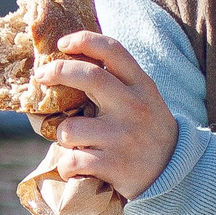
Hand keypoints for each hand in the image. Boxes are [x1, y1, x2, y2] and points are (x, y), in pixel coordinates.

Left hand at [32, 32, 175, 200]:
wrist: (174, 173)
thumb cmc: (147, 131)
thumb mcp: (145, 99)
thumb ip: (118, 82)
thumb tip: (72, 61)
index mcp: (141, 86)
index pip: (113, 50)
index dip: (84, 40)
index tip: (62, 43)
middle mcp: (134, 107)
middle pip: (90, 77)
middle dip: (58, 71)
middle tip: (41, 76)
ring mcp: (124, 137)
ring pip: (69, 129)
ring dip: (64, 137)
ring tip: (77, 145)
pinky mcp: (115, 165)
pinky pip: (72, 161)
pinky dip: (67, 167)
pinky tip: (77, 169)